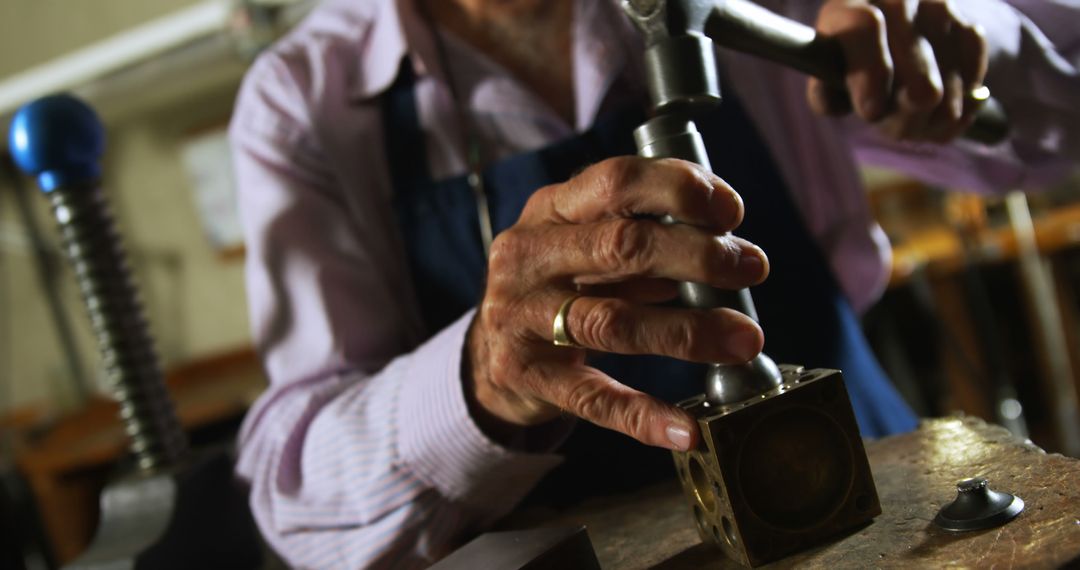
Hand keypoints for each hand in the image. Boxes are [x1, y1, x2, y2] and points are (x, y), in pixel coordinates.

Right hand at [465, 157, 768, 451]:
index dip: (680, 190)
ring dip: (688, 330)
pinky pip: (592, 397)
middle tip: (751, 268)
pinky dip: (644, 414)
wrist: (489, 351)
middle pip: (622, 246)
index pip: (617, 180)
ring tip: (744, 340)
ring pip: (613, 321)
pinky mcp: (524, 373)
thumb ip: (641, 238)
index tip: (731, 213)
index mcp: (550, 209)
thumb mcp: (585, 245)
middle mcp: (528, 255)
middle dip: (698, 256)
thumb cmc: (559, 286)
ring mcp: (520, 315)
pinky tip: (687, 427)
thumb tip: (726, 244)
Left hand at [808, 0, 987, 141]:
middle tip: (895, 129)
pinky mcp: (969, 27)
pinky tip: (942, 114)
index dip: (870, 74)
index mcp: (852, 4)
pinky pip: (973, 79)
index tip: (871, 113)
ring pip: (949, 84)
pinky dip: (961, 108)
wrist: (886, 32)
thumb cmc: (847, 60)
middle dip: (906, 115)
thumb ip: (824, 93)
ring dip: (932, 119)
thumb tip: (843, 104)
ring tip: (914, 123)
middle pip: (918, 71)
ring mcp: (940, 10)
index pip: (866, 28)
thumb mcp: (826, 73)